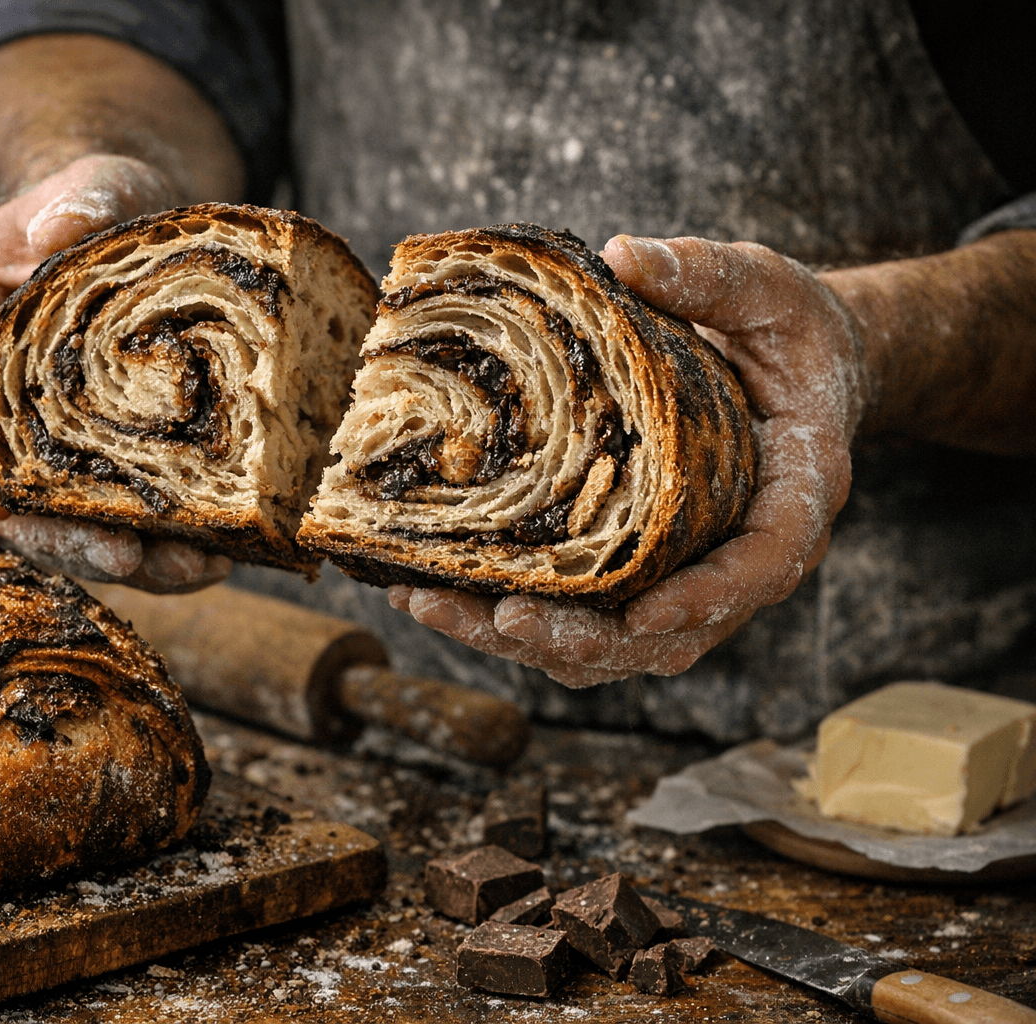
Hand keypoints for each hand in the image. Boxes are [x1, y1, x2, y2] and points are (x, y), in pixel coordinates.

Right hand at [0, 154, 230, 592]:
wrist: (136, 229)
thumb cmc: (101, 201)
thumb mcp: (94, 181)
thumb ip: (81, 194)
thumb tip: (59, 224)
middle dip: (54, 533)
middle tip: (121, 557)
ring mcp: (42, 439)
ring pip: (57, 519)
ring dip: (119, 554)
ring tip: (190, 569)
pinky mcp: (94, 463)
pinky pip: (113, 517)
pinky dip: (159, 547)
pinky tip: (216, 558)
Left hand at [392, 236, 869, 685]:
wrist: (790, 366)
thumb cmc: (786, 331)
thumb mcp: (765, 287)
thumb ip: (708, 275)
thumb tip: (624, 256)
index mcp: (793, 493)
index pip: (764, 563)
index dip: (709, 596)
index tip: (646, 613)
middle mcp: (739, 553)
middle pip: (669, 633)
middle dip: (581, 637)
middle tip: (504, 616)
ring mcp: (687, 575)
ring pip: (613, 645)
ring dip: (524, 640)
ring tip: (436, 608)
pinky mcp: (638, 575)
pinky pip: (580, 620)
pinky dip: (509, 619)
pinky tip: (431, 594)